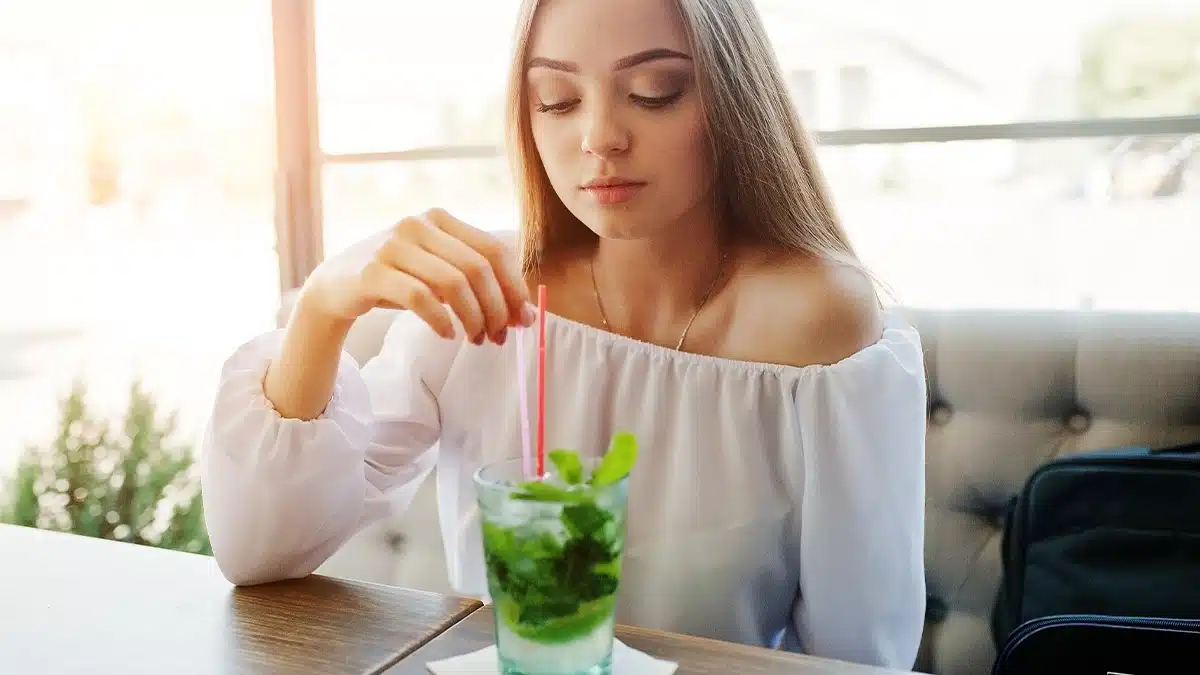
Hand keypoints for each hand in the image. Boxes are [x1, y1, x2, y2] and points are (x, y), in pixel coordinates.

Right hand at [300, 209, 533, 344]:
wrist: (336, 285)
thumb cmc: (399, 280)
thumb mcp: (440, 274)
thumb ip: (479, 285)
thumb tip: (527, 314)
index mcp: (441, 219)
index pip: (494, 250)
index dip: (515, 287)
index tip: (523, 320)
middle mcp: (418, 224)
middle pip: (478, 268)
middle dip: (496, 308)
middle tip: (498, 337)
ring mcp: (393, 245)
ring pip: (453, 282)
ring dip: (473, 318)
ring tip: (475, 340)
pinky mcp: (372, 271)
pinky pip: (420, 297)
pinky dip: (441, 320)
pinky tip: (447, 335)